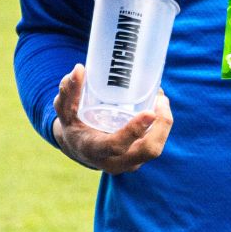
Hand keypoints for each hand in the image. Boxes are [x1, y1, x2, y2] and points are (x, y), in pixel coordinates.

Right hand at [52, 64, 172, 173]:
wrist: (80, 147)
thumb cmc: (74, 125)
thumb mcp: (66, 110)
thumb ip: (68, 91)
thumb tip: (78, 69)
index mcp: (94, 150)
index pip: (116, 145)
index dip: (133, 131)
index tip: (149, 112)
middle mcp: (114, 162)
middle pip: (147, 150)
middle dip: (161, 125)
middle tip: (161, 99)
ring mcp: (129, 162)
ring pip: (155, 147)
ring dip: (164, 123)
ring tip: (161, 99)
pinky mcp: (139, 157)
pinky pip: (156, 143)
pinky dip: (162, 125)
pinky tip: (160, 106)